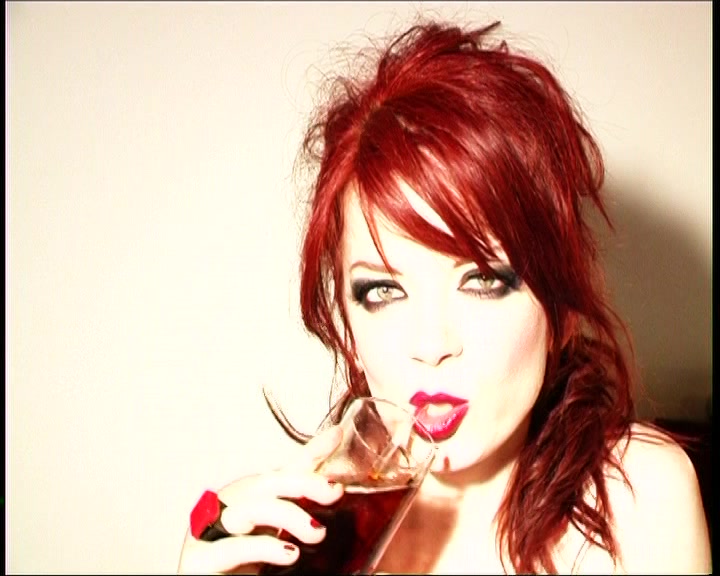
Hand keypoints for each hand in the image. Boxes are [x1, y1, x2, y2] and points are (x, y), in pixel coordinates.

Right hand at [178, 426, 343, 574]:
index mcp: (252, 498)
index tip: (337, 434)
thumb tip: (336, 497)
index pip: (286, 471)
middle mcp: (232, 506)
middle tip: (334, 491)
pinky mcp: (202, 558)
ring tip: (316, 532)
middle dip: (304, 482)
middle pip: (268, 483)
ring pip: (250, 508)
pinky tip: (288, 554)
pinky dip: (263, 547)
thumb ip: (302, 510)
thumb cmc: (240, 563)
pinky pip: (233, 547)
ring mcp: (214, 529)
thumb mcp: (278, 533)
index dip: (312, 452)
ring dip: (287, 515)